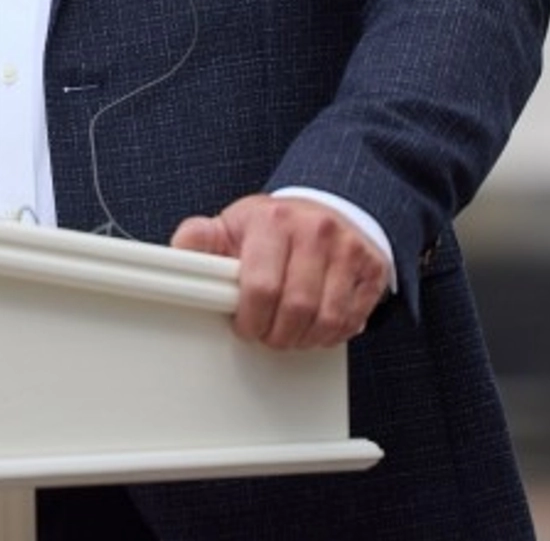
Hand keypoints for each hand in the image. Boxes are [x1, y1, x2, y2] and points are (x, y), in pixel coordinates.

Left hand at [170, 194, 389, 350]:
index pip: (261, 286)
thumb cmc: (274, 226)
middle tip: (266, 333)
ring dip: (303, 338)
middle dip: (276, 334)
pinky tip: (316, 325)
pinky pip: (352, 319)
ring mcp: (348, 249)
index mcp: (274, 220)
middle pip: (296, 308)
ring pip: (326, 319)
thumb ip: (200, 239)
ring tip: (289, 331)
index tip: (244, 324)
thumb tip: (177, 252)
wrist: (325, 210)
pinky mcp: (372, 268)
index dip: (250, 318)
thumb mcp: (232, 226)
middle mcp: (315, 231)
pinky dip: (332, 334)